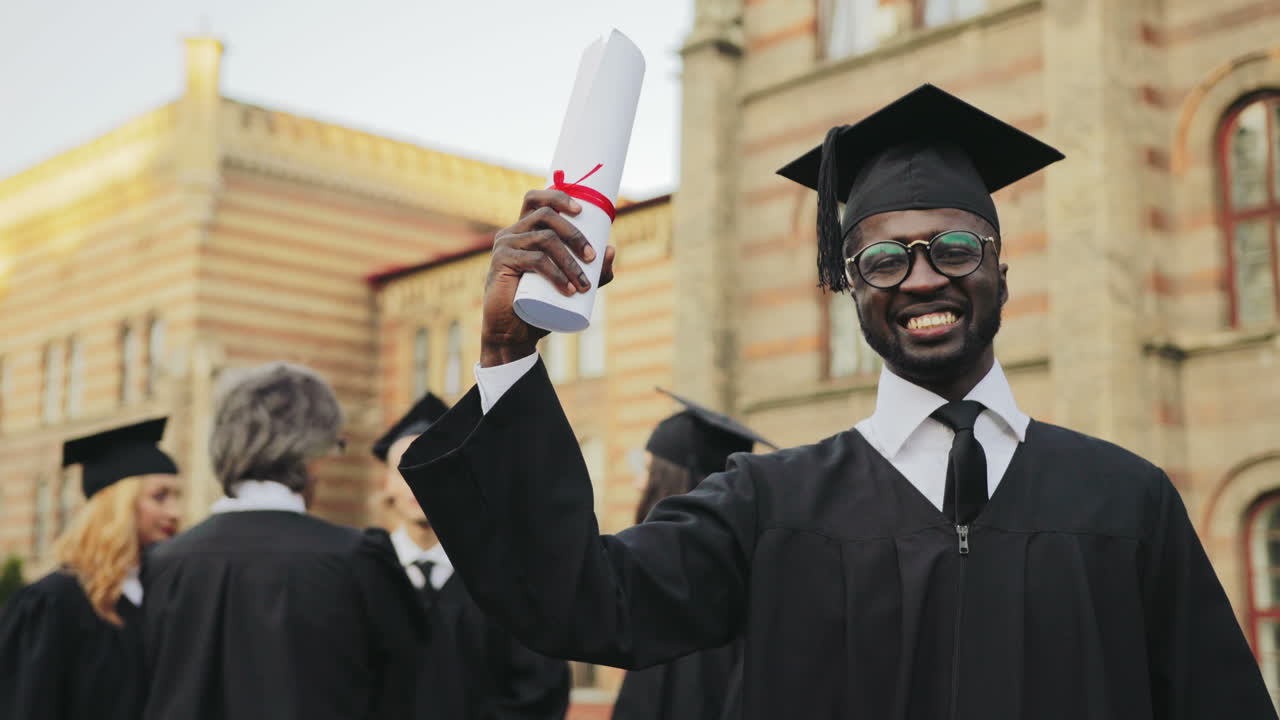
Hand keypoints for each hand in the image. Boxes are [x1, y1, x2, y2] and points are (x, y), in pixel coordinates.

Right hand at [480, 189, 616, 366]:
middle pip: (546, 215)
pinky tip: (568, 290)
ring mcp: (505, 246)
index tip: (581, 210)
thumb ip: (595, 271)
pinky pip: (535, 260)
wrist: (513, 332)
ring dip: (570, 261)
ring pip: (545, 239)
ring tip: (583, 285)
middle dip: (575, 234)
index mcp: (525, 230)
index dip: (558, 196)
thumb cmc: (540, 305)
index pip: (536, 199)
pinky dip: (557, 274)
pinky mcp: (501, 263)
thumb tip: (611, 249)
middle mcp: (512, 233)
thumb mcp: (573, 285)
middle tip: (592, 257)